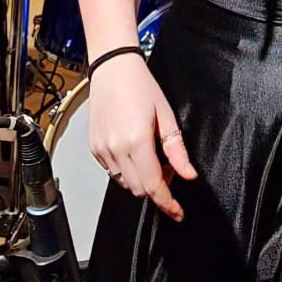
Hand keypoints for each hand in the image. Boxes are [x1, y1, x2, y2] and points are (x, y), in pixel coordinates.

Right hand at [88, 52, 196, 221]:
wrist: (113, 69)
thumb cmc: (140, 86)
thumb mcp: (166, 116)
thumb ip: (176, 150)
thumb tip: (188, 175)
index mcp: (136, 141)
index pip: (153, 186)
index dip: (168, 203)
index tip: (177, 212)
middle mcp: (116, 149)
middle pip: (139, 189)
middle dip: (157, 187)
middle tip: (169, 168)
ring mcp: (101, 150)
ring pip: (125, 182)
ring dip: (141, 178)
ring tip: (151, 155)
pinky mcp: (94, 149)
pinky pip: (112, 171)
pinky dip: (126, 169)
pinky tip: (135, 150)